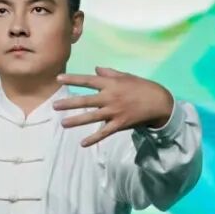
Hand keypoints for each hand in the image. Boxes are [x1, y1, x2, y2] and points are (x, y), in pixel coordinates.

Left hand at [55, 67, 174, 146]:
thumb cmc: (142, 87)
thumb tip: (95, 69)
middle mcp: (110, 97)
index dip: (73, 79)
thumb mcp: (126, 76)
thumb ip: (109, 73)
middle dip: (69, 103)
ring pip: (92, 117)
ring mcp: (115, 111)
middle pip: (86, 100)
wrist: (160, 102)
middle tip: (54, 106)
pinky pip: (104, 132)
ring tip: (63, 124)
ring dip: (77, 121)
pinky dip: (94, 138)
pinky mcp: (120, 124)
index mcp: (111, 84)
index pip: (88, 81)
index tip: (58, 78)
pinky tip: (83, 144)